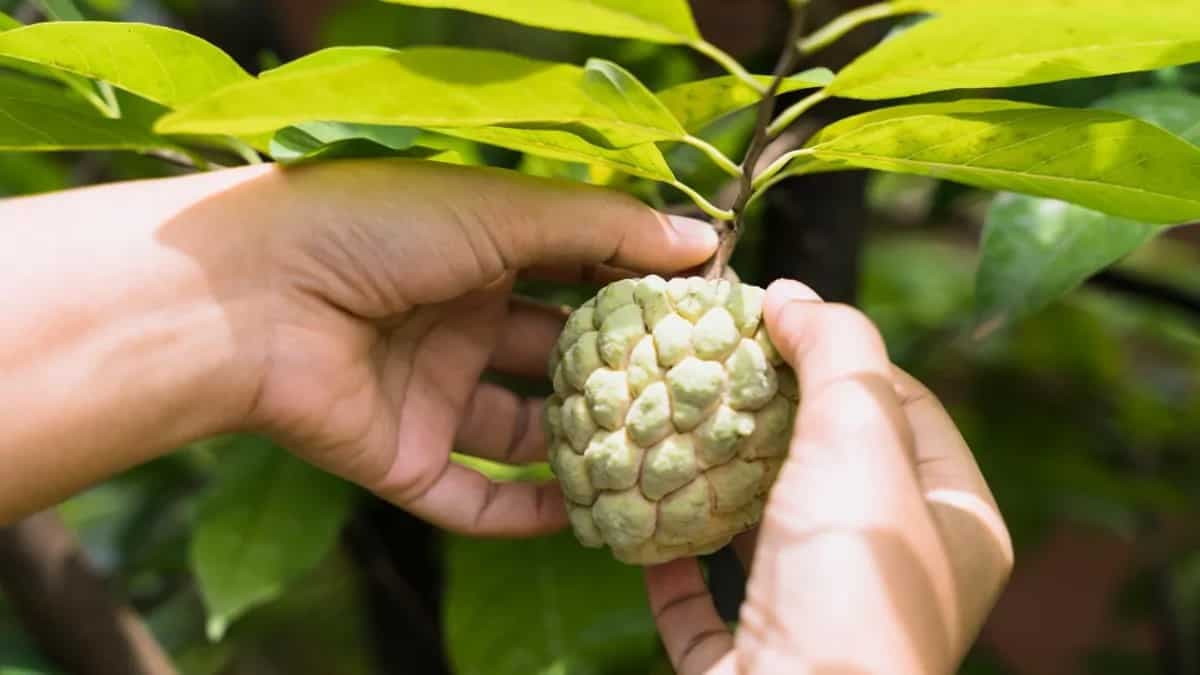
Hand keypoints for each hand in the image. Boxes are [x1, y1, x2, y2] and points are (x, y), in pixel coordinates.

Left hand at [240, 160, 718, 536]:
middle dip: (622, 376)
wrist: (251, 297)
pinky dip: (528, 513)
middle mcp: (458, 326)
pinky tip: (587, 515)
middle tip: (699, 395)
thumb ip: (602, 228)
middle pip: (559, 360)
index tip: (709, 312)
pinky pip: (476, 500)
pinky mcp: (404, 460)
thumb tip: (702, 240)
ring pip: (526, 436)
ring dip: (585, 449)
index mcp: (479, 255)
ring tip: (659, 462)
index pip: (577, 277)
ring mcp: (432, 396)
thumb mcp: (504, 210)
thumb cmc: (376, 229)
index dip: (638, 293)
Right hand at [644, 280, 1012, 673]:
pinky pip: (706, 602)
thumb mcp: (860, 436)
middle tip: (713, 366)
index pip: (909, 408)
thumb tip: (792, 295)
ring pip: (763, 533)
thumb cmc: (849, 579)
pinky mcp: (750, 662)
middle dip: (767, 415)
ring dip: (714, 484)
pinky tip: (642, 519)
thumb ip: (836, 349)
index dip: (844, 356)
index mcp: (955, 525)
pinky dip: (673, 560)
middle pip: (827, 467)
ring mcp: (820, 623)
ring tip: (670, 425)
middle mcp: (895, 577)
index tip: (775, 322)